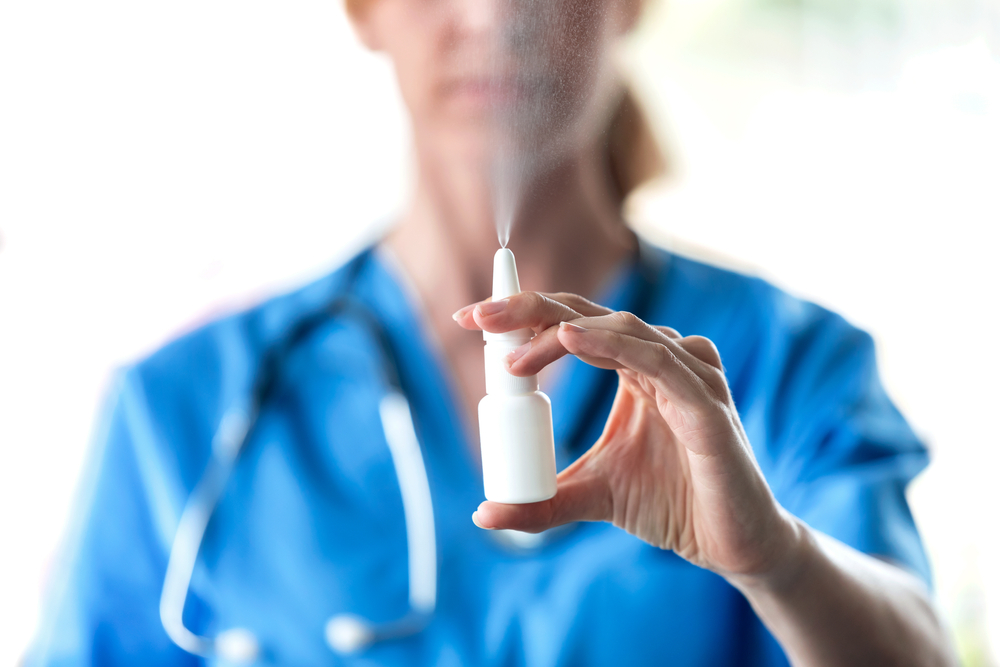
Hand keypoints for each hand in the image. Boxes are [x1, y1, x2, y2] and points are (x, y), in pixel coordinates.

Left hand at [453, 291, 799, 580]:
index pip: (570, 325)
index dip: (521, 317)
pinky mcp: (708, 404)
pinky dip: (613, 346)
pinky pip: (658, 361)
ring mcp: (688, 375)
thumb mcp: (591, 497)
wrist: (731, 544)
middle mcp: (661, 359)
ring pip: (620, 329)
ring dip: (559, 333)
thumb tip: (483, 514)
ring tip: (510, 355)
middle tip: (476, 317)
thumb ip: (542, 502)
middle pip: (588, 315)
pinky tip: (570, 339)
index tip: (468, 321)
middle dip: (527, 310)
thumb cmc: (671, 504)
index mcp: (632, 368)